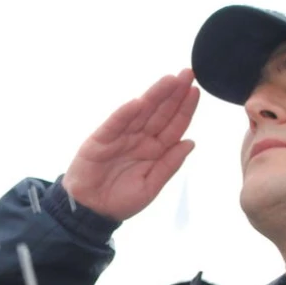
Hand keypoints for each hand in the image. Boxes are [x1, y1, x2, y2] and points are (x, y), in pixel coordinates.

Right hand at [62, 71, 199, 221]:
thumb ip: (169, 165)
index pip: (174, 126)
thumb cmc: (119, 201)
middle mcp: (141, 139)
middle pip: (161, 113)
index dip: (185, 109)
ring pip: (141, 113)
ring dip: (155, 96)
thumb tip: (190, 142)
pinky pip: (115, 124)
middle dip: (174, 93)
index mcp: (155, 150)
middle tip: (188, 74)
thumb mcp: (150, 187)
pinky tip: (139, 102)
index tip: (196, 91)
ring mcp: (121, 136)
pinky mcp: (101, 139)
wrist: (89, 210)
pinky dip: (126, 114)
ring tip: (170, 80)